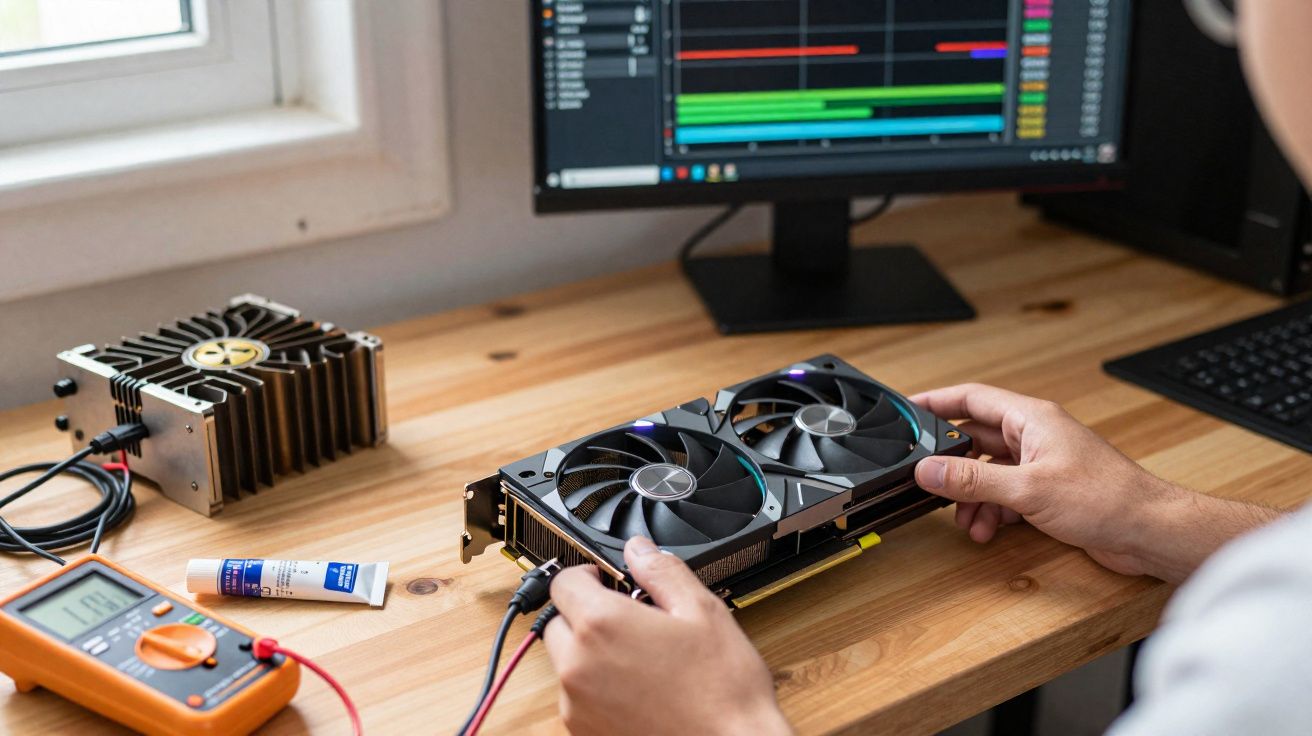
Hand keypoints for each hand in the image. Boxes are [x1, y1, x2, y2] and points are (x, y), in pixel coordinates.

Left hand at [542, 537, 791, 735]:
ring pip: (566, 662)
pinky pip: (577, 697)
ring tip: (641, 657)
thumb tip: (639, 550)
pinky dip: (597, 687)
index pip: (563, 581)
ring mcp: (578, 705)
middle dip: (586, 614)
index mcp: (602, 625)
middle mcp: (579, 666)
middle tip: (630, 619)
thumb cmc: (722, 691)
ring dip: (590, 652)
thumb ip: (662, 571)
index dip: (587, 574)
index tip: (609, 580)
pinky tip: (640, 687)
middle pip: (558, 622)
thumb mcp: (702, 611)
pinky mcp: (584, 732)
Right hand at [910, 384, 1279, 582]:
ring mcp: (1043, 463)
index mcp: (1032, 419)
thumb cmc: (1107, 498)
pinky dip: (992, 511)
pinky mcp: (1049, 491)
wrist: (1149, 531)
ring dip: (972, 496)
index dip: (937, 401)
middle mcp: (1036, 436)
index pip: (972, 398)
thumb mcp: (1027, 489)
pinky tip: (987, 529)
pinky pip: (1005, 494)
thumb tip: (929, 470)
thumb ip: (973, 479)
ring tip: (966, 520)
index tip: (908, 409)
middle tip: (928, 479)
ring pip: (989, 471)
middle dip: (953, 465)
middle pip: (976, 439)